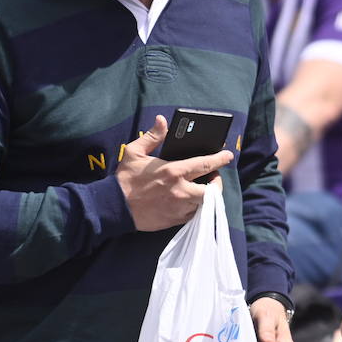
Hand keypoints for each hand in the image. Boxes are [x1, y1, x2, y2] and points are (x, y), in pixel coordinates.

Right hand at [116, 115, 232, 230]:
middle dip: (217, 182)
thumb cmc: (125, 179)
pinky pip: (194, 215)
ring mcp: (179, 207)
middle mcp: (180, 190)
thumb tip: (162, 120)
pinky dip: (196, 207)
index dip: (220, 159)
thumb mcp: (135, 152)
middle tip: (212, 177)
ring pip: (205, 204)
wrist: (114, 207)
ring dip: (207, 196)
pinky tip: (191, 200)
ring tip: (201, 188)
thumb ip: (152, 136)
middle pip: (212, 190)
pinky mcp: (175, 220)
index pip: (205, 164)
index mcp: (173, 171)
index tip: (228, 155)